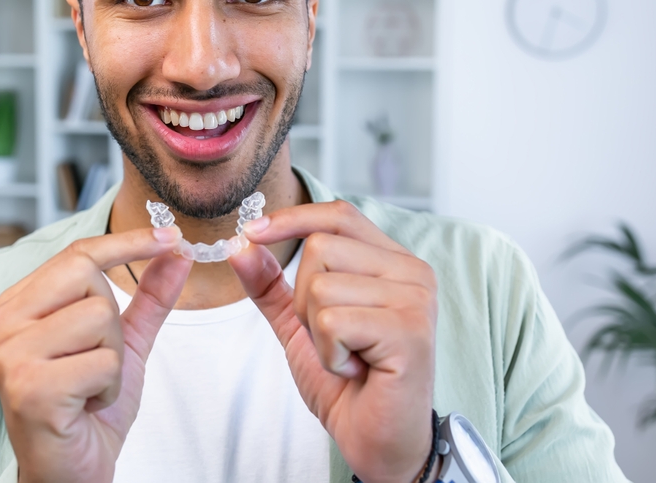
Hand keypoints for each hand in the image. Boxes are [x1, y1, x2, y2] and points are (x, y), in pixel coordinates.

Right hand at [0, 226, 190, 482]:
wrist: (70, 472)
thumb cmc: (87, 409)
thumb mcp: (123, 344)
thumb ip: (148, 297)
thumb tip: (176, 252)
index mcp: (17, 306)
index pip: (76, 254)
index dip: (127, 242)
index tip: (170, 236)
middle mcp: (3, 323)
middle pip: (89, 276)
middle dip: (112, 321)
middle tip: (95, 360)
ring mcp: (11, 354)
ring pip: (100, 317)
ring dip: (113, 358)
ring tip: (89, 385)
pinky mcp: (29, 387)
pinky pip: (102, 361)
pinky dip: (108, 386)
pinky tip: (85, 405)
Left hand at [230, 201, 437, 482]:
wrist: (377, 440)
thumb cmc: (347, 383)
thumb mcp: (300, 324)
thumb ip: (272, 283)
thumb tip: (240, 244)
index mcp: (393, 261)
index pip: (338, 215)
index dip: (292, 218)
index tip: (251, 232)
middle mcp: (412, 272)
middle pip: (321, 248)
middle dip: (304, 300)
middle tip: (333, 338)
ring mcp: (416, 299)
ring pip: (321, 286)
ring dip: (316, 332)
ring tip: (347, 355)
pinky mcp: (410, 331)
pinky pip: (333, 322)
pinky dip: (329, 354)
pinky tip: (355, 370)